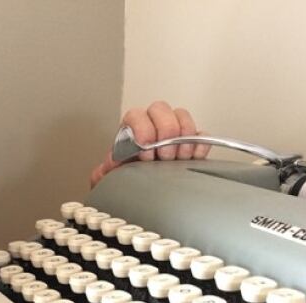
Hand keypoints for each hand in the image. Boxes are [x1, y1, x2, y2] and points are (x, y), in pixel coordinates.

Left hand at [90, 101, 210, 186]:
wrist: (138, 189)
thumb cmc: (126, 178)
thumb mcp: (111, 177)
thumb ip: (105, 171)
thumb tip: (108, 165)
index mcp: (130, 127)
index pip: (136, 115)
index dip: (143, 131)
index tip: (145, 151)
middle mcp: (151, 123)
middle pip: (161, 109)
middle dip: (165, 133)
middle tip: (163, 156)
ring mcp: (173, 130)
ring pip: (182, 116)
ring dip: (183, 138)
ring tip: (177, 158)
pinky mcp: (191, 142)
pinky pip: (200, 134)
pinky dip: (200, 144)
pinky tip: (193, 158)